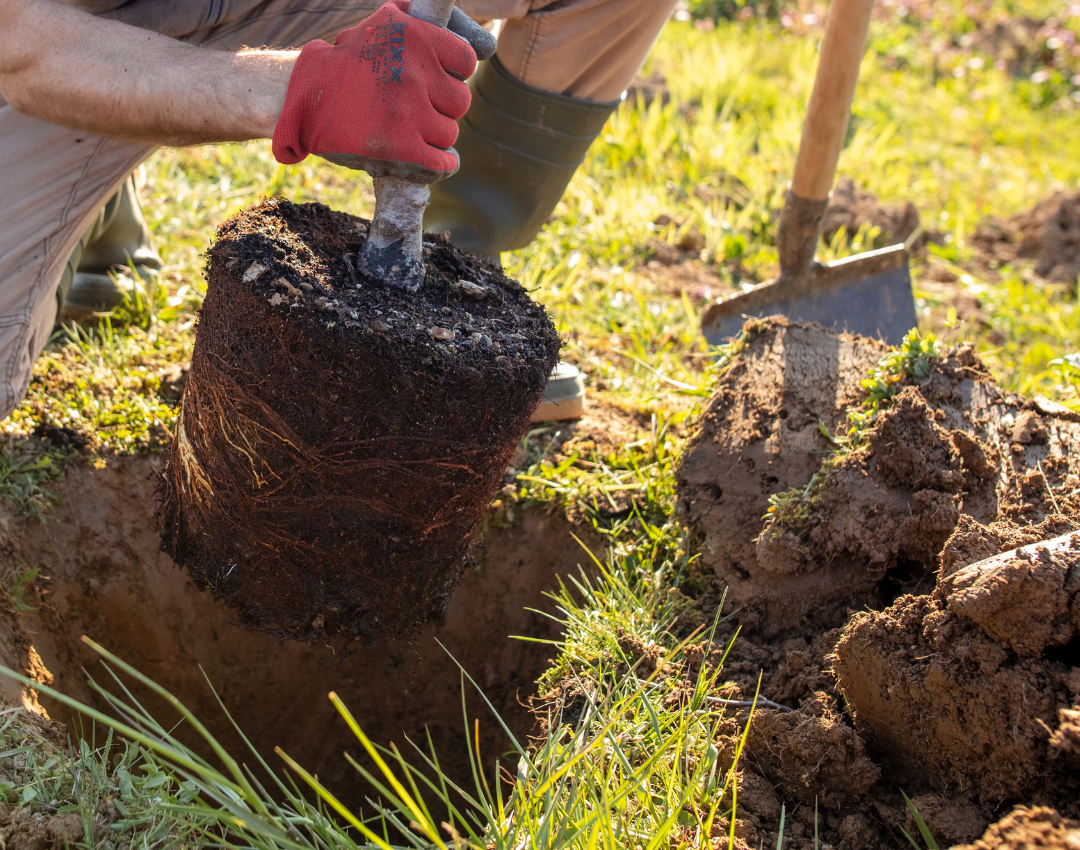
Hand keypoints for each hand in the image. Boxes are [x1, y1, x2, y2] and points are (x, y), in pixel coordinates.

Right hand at [272, 0, 495, 180]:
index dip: (455, 72)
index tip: (441, 78)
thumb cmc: (348, 61)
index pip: (465, 60)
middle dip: (444, 105)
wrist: (305, 97)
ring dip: (436, 133)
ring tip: (416, 128)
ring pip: (450, 131)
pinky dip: (443, 163)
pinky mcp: (400, 146)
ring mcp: (409, 112)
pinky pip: (442, 160)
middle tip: (423, 106)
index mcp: (414, 38)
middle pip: (460, 100)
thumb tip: (482, 45)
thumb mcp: (384, 23)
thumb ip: (424, 24)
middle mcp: (414, 73)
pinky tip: (437, 159)